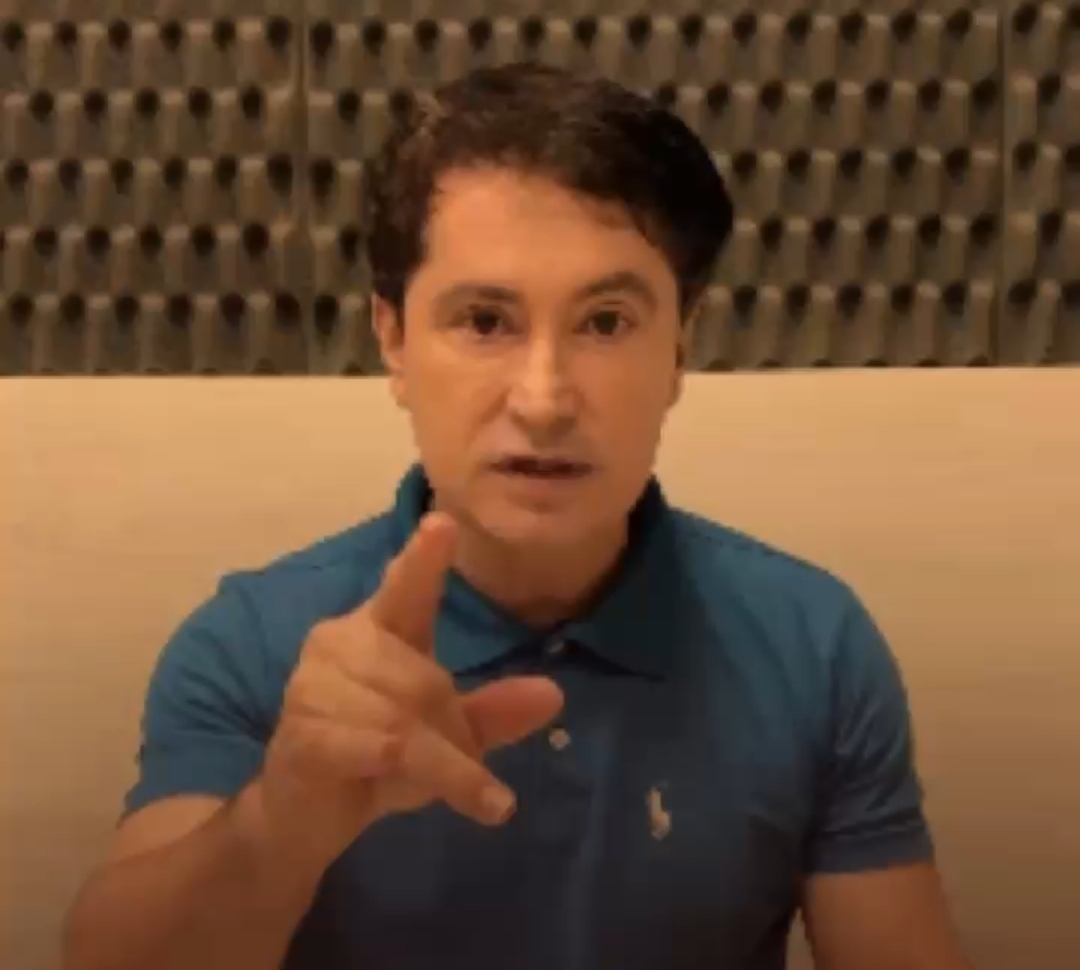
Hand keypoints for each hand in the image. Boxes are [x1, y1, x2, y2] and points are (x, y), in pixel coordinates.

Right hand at [255, 512, 563, 864]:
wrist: (298, 816)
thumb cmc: (372, 758)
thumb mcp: (442, 737)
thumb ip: (491, 713)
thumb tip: (554, 693)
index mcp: (375, 629)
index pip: (404, 590)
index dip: (423, 560)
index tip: (444, 523)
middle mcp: (339, 643)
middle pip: (426, 678)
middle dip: (453, 730)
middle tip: (461, 768)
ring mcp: (313, 686)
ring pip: (409, 718)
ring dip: (445, 762)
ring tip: (444, 783)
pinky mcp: (305, 732)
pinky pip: (390, 749)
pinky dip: (442, 779)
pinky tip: (474, 803)